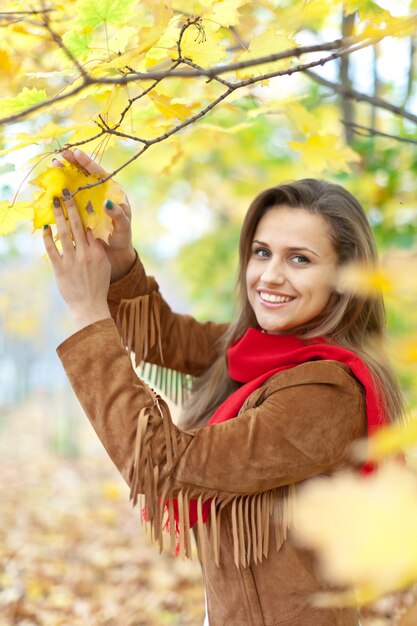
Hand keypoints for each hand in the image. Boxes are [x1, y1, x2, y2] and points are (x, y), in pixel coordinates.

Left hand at [43, 189, 111, 333]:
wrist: (89, 305)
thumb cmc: (98, 286)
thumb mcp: (103, 266)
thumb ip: (97, 249)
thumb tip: (90, 233)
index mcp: (96, 252)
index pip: (89, 229)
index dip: (84, 214)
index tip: (79, 200)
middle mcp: (85, 254)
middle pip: (77, 226)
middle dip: (71, 207)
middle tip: (66, 192)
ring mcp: (71, 261)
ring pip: (64, 233)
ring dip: (59, 216)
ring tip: (54, 202)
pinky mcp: (60, 268)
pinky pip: (52, 249)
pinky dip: (48, 237)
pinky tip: (45, 227)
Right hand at [53, 149, 135, 281]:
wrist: (115, 253)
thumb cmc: (122, 238)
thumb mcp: (123, 226)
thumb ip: (118, 215)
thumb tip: (108, 202)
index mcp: (112, 193)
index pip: (99, 173)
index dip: (88, 163)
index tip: (76, 153)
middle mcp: (100, 194)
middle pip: (86, 174)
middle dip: (74, 163)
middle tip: (61, 155)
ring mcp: (89, 201)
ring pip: (76, 183)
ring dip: (65, 174)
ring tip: (54, 165)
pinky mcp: (81, 211)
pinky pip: (71, 198)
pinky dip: (62, 191)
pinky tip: (52, 185)